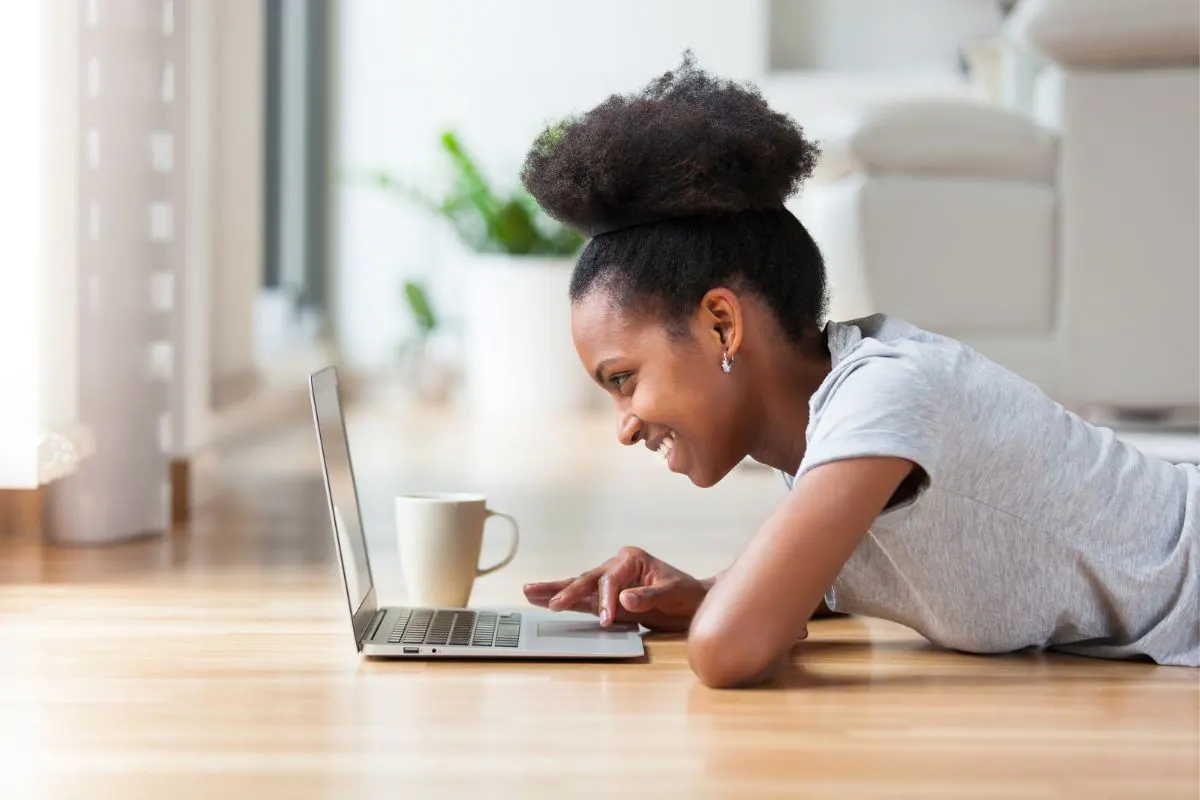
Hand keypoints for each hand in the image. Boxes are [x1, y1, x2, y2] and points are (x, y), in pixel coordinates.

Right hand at [523, 546, 708, 631]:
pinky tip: (544, 601)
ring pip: (579, 587)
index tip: (607, 617)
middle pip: (586, 579)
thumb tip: (625, 598)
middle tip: (547, 600)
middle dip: (566, 591)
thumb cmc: (685, 593)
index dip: (606, 599)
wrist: (693, 602)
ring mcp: (609, 583)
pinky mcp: (607, 599)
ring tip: (529, 592)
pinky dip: (565, 601)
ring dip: (555, 592)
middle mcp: (616, 567)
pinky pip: (583, 601)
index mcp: (630, 559)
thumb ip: (648, 596)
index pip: (610, 579)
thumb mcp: (672, 593)